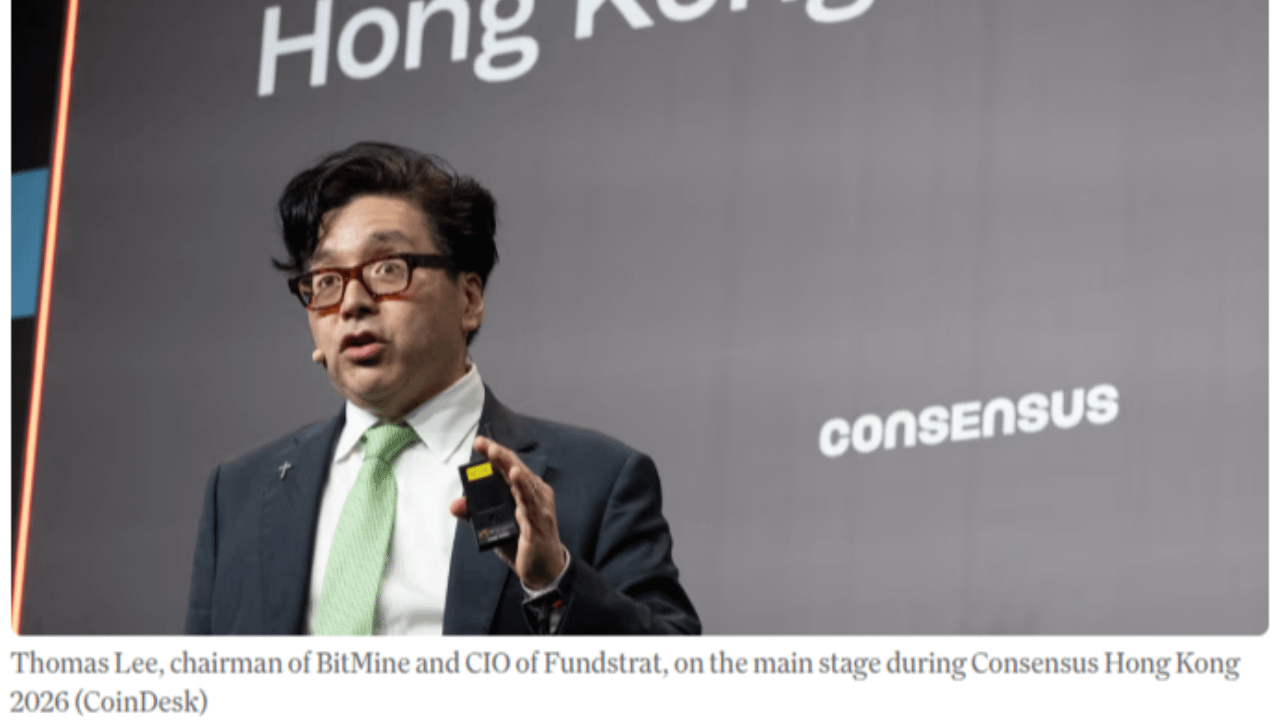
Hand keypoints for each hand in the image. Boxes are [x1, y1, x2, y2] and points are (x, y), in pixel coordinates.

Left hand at [450, 436, 566, 589]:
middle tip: (484, 444)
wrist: (545, 571)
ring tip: (496, 454)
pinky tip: (515, 476)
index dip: (495, 453)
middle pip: (516, 469)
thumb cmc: (523, 544)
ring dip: (508, 466)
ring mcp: (539, 507)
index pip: (510, 467)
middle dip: (499, 455)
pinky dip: (522, 487)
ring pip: (522, 481)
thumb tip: (455, 504)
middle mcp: (535, 495)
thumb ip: (475, 514)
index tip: (479, 443)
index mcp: (526, 492)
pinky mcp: (538, 522)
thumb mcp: (495, 527)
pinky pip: (529, 502)